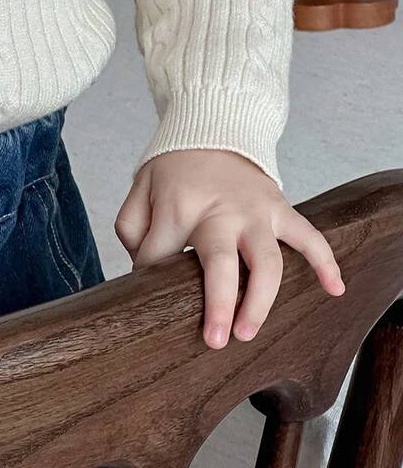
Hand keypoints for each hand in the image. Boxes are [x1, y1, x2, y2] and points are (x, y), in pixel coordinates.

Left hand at [114, 148, 345, 348]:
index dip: (150, 277)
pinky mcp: (279, 207)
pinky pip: (309, 235)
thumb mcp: (141, 187)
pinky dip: (326, 262)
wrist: (211, 126)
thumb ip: (132, 227)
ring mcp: (254, 211)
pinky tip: (335, 290)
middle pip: (222, 263)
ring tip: (248, 332)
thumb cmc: (174, 166)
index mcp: (179, 206)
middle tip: (215, 340)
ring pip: (268, 261)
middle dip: (219, 305)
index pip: (159, 256)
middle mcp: (220, 211)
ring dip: (261, 302)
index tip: (150, 290)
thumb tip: (143, 270)